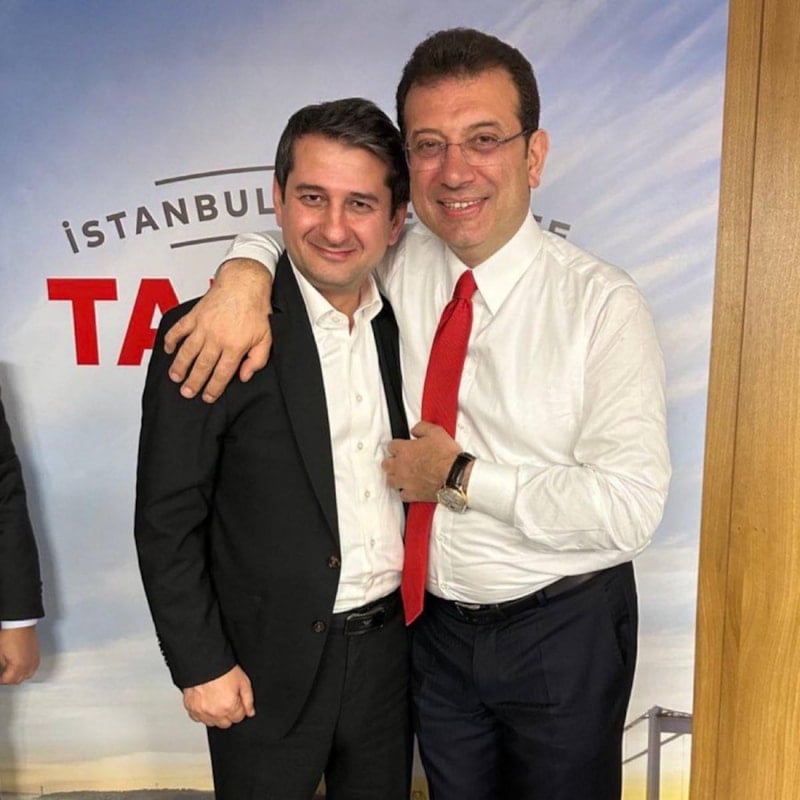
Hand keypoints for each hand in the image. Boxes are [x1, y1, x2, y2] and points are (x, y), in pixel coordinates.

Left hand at [0, 626, 39, 684]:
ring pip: (28, 675)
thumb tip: (2, 670)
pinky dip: (27, 669)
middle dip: (10, 679)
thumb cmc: (9, 635)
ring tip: (12, 672)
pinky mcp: (37, 654)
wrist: (20, 624)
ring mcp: (35, 659)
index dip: (1, 680)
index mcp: (19, 666)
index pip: (8, 680)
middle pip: (18, 680)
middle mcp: (29, 664)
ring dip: (19, 675)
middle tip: (3, 675)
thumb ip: (1, 666)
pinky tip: (21, 666)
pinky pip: (34, 667)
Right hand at [164, 258, 273, 402]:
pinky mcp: (194, 315)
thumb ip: (257, 360)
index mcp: (235, 346)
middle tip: (187, 393)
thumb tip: (244, 376)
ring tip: (175, 377)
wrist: (244, 283)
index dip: (213, 388)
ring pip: (187, 351)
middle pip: (202, 366)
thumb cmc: (256, 309)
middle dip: (193, 382)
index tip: (207, 397)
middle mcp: (216, 338)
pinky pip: (178, 330)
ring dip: (179, 366)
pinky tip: (168, 350)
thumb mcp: (266, 338)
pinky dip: (170, 340)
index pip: (222, 374)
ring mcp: (203, 326)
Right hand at [182, 665, 254, 727]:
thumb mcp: (243, 681)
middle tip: (227, 699)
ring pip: (212, 723)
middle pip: (225, 724)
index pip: (238, 718)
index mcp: (229, 707)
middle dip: (228, 714)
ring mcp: (201, 712)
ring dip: (215, 715)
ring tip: (216, 699)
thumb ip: (249, 699)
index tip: (237, 701)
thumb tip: (250, 712)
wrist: (203, 662)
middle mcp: (214, 712)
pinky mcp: (191, 709)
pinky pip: (198, 718)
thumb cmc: (223, 669)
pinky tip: (206, 701)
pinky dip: (202, 713)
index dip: (240, 708)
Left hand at [383, 421, 461, 501]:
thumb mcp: (436, 432)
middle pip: (386, 464)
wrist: (455, 476)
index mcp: (404, 450)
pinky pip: (402, 495)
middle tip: (399, 460)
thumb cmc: (446, 456)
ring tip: (401, 475)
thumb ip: (421, 428)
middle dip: (391, 461)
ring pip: (390, 480)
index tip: (401, 447)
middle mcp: (401, 466)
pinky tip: (410, 489)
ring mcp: (405, 481)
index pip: (390, 446)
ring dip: (394, 477)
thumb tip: (415, 430)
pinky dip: (405, 492)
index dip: (396, 446)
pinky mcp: (412, 494)